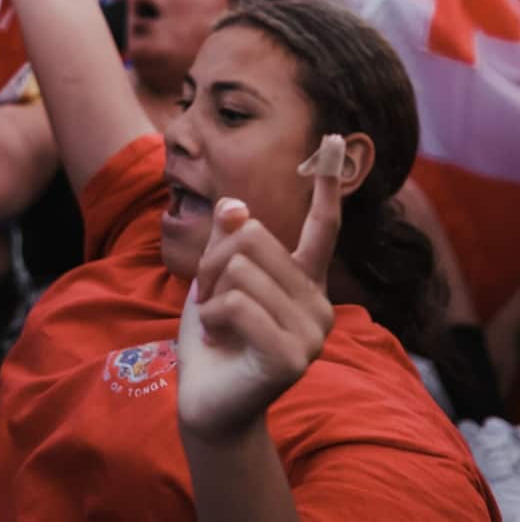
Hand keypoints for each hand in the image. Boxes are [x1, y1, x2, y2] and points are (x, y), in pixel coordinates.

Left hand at [176, 135, 341, 441]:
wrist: (206, 401)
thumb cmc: (213, 337)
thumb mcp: (215, 277)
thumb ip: (229, 240)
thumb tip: (238, 206)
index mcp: (304, 281)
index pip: (322, 226)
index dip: (327, 183)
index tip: (336, 139)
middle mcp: (319, 303)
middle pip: (251, 237)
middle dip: (212, 262)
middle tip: (211, 300)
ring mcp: (312, 332)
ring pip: (239, 267)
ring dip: (209, 291)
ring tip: (216, 323)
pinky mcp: (293, 356)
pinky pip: (235, 302)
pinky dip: (210, 315)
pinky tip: (218, 340)